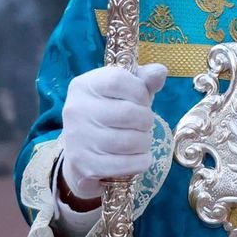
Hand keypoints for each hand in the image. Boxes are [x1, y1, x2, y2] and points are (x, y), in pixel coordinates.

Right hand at [59, 63, 168, 200]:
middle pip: (128, 113)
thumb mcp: (124, 91)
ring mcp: (78, 138)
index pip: (119, 80)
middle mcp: (76, 109)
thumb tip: (160, 72)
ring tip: (141, 140)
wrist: (84, 150)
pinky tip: (139, 157)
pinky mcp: (84, 164)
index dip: (140, 92)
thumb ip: (144, 80)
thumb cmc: (110, 113)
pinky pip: (126, 164)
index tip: (143, 101)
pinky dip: (141, 162)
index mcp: (84, 85)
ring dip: (145, 142)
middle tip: (144, 124)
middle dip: (146, 120)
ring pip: (130, 141)